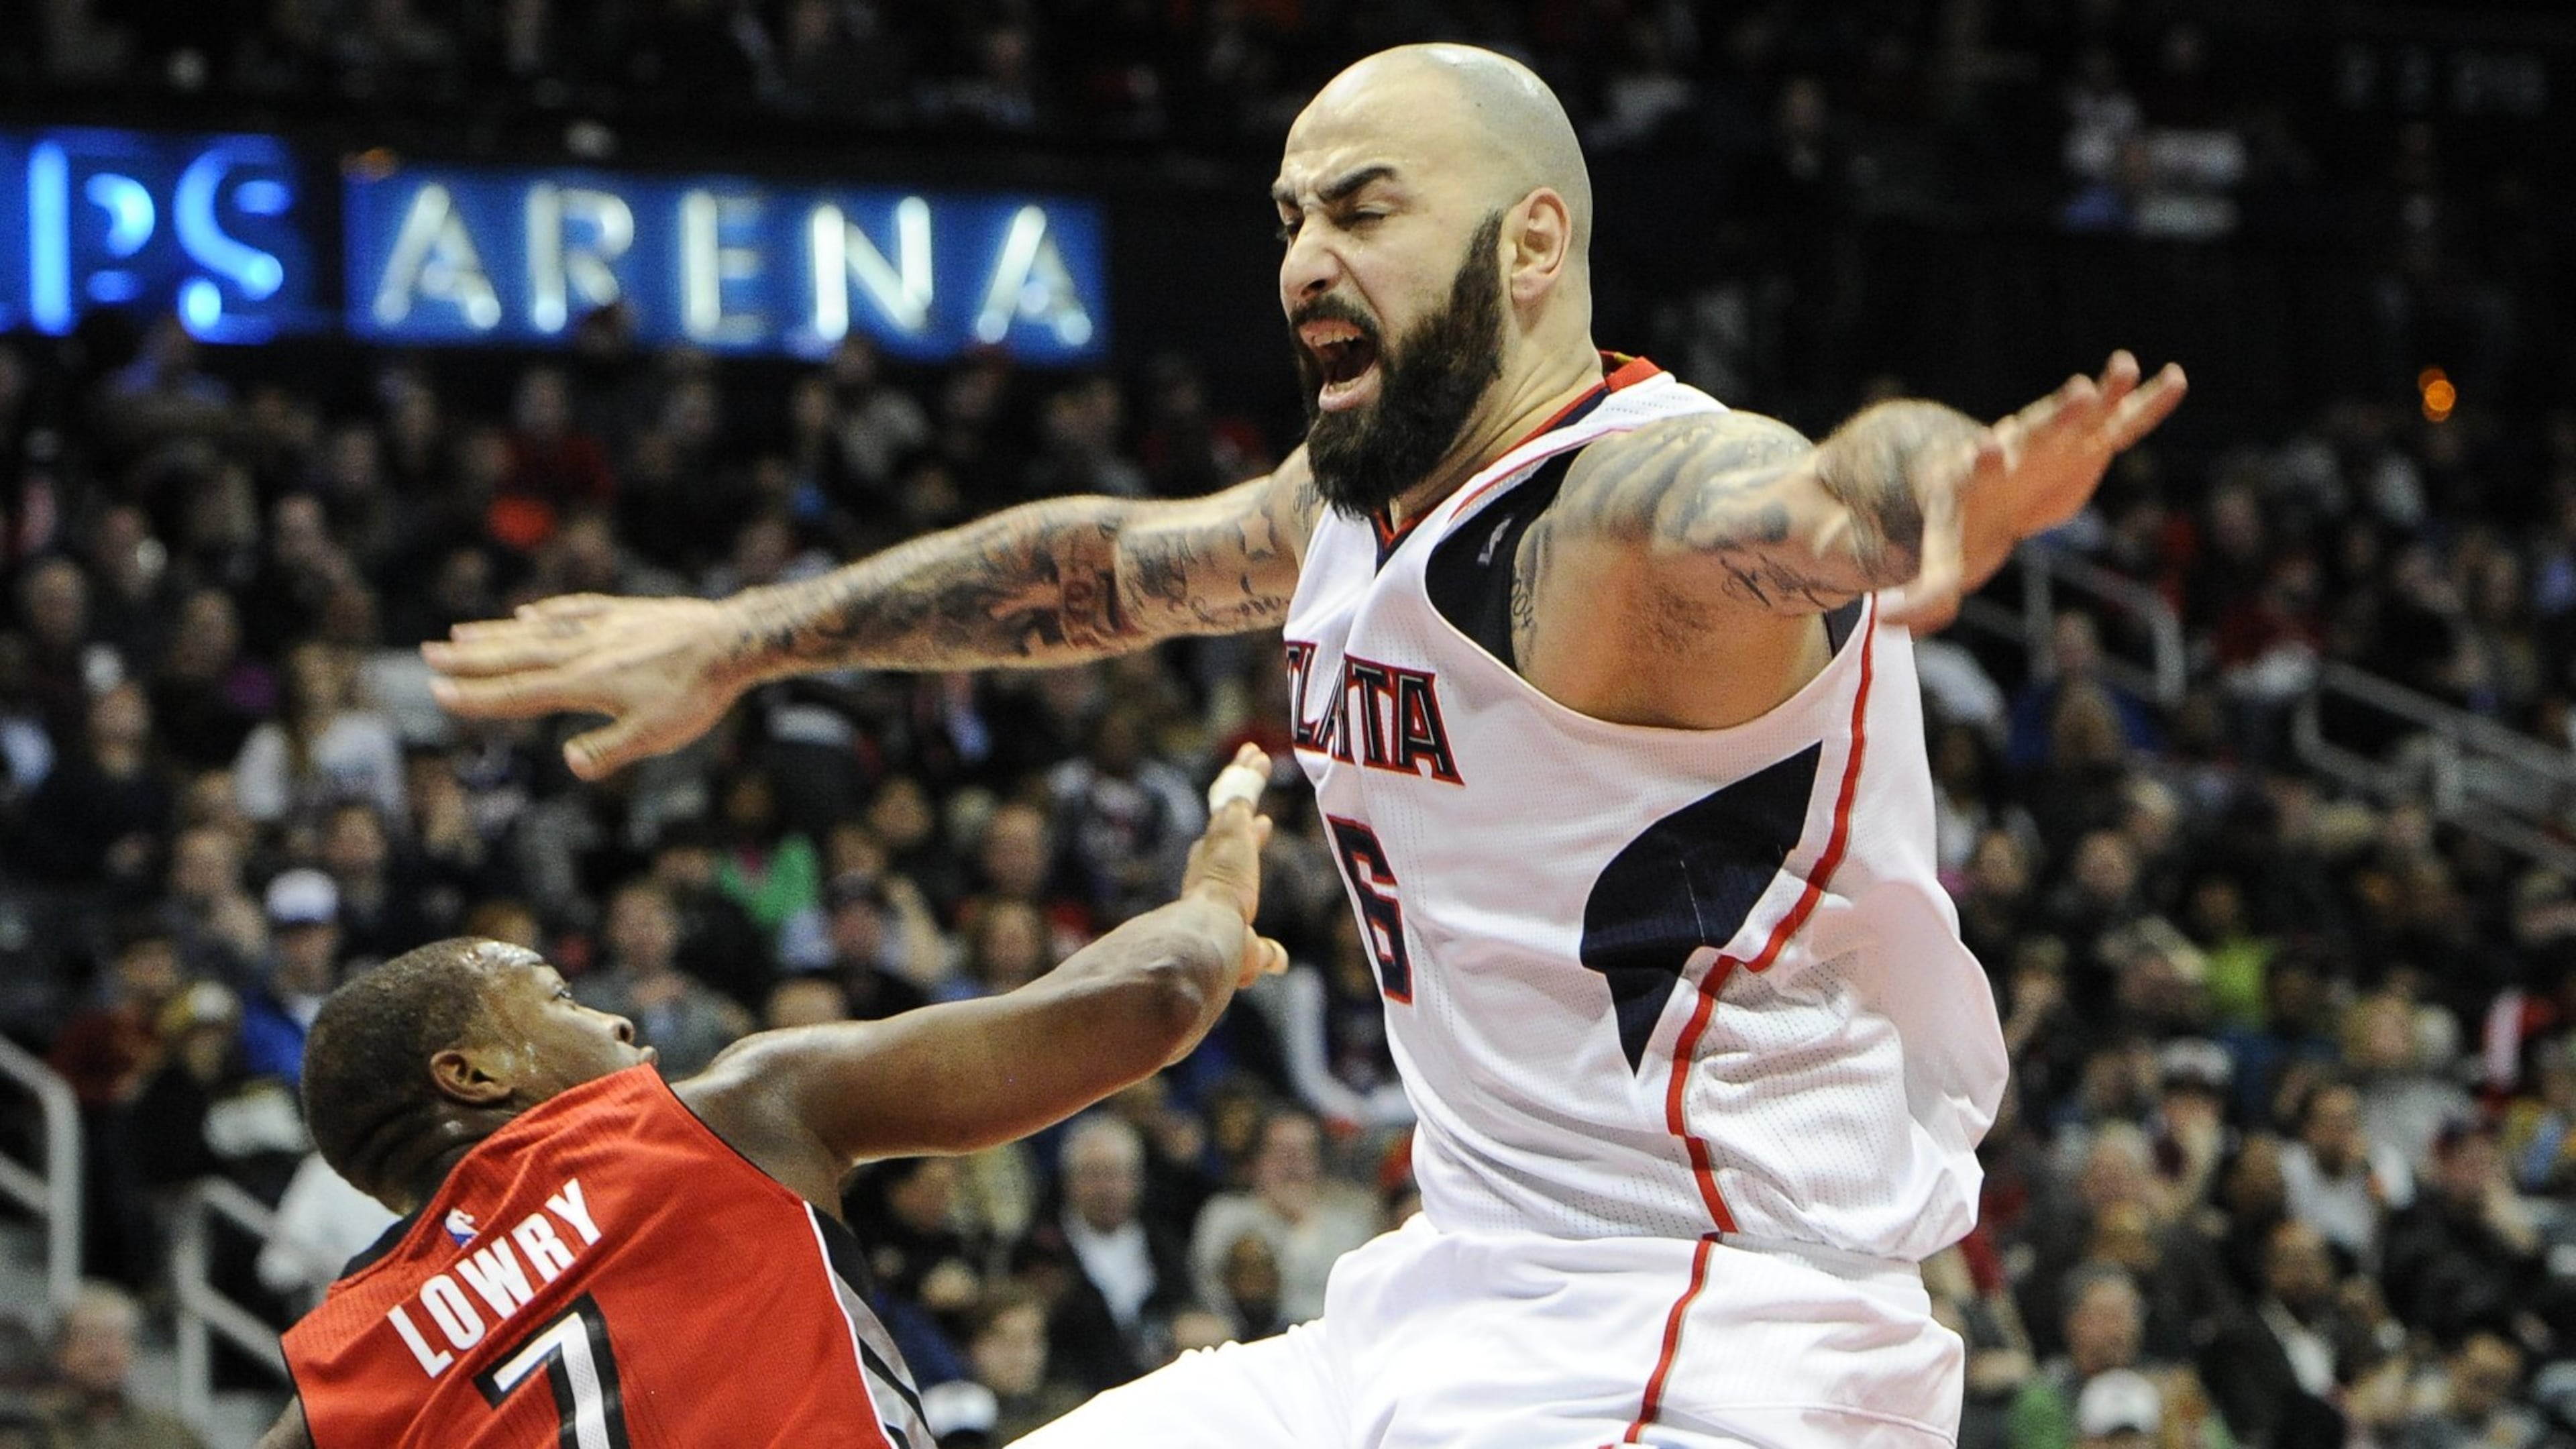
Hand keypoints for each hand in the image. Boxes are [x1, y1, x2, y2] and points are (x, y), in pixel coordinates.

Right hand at [422, 594, 748, 779]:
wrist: (733, 640)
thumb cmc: (695, 693)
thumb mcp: (655, 735)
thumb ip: (609, 750)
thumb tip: (569, 763)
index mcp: (584, 683)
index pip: (518, 691)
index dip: (477, 697)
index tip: (438, 694)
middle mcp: (584, 649)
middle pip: (516, 655)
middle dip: (470, 659)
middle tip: (428, 656)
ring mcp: (602, 626)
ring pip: (537, 630)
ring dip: (495, 633)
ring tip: (458, 633)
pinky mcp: (623, 613)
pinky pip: (573, 610)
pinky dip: (545, 612)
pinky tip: (528, 613)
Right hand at [1184, 744, 1289, 986]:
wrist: (1211, 931)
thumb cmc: (1223, 951)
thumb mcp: (1249, 953)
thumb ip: (1264, 954)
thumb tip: (1280, 962)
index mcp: (1210, 886)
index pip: (1225, 856)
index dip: (1246, 840)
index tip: (1264, 825)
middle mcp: (1209, 857)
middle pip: (1224, 820)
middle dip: (1237, 801)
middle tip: (1251, 784)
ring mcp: (1219, 839)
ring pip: (1232, 798)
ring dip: (1243, 776)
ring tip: (1255, 755)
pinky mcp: (1232, 825)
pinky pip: (1242, 790)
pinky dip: (1249, 773)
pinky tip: (1258, 756)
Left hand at [1886, 351, 2187, 629]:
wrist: (1977, 481)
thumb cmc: (1959, 517)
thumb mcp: (1941, 554)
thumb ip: (1927, 589)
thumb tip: (1890, 622)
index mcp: (1976, 476)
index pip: (1980, 469)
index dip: (1987, 460)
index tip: (1991, 447)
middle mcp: (2018, 452)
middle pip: (2038, 432)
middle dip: (2057, 416)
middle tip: (2078, 391)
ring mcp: (2055, 445)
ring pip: (2083, 419)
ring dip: (2105, 395)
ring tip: (2124, 366)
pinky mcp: (2087, 446)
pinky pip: (2122, 425)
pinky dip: (2146, 405)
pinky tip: (2176, 378)